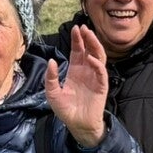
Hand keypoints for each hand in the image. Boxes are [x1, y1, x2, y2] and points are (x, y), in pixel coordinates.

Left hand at [46, 24, 107, 147]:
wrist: (77, 125)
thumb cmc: (66, 110)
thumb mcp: (53, 93)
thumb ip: (51, 78)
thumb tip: (52, 61)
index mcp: (75, 71)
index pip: (78, 51)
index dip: (77, 40)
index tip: (75, 29)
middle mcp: (86, 72)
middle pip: (89, 50)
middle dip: (86, 38)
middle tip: (82, 27)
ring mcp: (95, 77)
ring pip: (98, 57)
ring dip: (94, 45)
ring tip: (89, 36)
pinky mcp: (101, 86)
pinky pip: (101, 72)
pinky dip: (96, 63)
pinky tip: (90, 58)